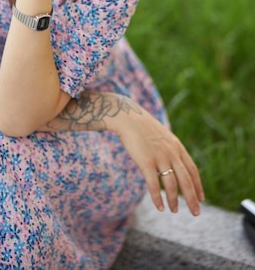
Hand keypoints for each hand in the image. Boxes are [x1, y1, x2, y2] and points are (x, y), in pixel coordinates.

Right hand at [112, 99, 204, 215]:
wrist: (128, 117)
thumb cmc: (143, 128)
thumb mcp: (163, 137)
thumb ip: (171, 149)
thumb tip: (174, 164)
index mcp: (177, 147)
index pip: (192, 170)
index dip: (198, 186)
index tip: (202, 199)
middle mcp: (171, 153)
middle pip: (186, 180)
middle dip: (192, 198)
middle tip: (196, 213)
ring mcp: (159, 157)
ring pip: (171, 184)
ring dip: (173, 200)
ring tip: (174, 210)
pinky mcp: (146, 161)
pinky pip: (154, 184)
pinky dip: (157, 198)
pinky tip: (159, 207)